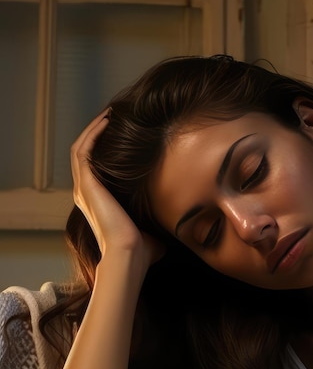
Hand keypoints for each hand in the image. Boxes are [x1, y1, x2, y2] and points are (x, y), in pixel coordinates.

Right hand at [71, 108, 162, 269]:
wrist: (131, 255)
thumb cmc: (143, 251)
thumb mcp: (152, 231)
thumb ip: (158, 223)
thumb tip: (177, 225)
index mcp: (99, 203)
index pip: (98, 168)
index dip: (107, 149)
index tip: (124, 135)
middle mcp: (87, 194)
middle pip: (86, 153)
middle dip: (99, 133)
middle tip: (115, 116)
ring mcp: (84, 188)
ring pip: (81, 148)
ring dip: (94, 129)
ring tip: (110, 113)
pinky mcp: (86, 184)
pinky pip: (83, 150)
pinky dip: (92, 133)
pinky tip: (107, 120)